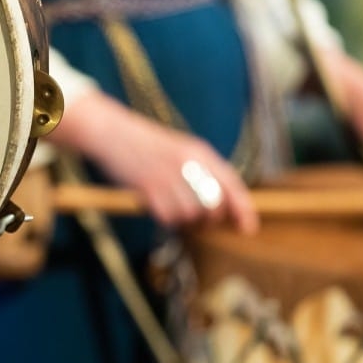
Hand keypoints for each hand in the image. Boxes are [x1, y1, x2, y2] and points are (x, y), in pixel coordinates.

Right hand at [48, 91, 258, 232]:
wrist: (113, 133)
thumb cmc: (148, 146)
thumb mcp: (182, 151)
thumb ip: (204, 172)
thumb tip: (223, 205)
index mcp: (200, 152)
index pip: (232, 184)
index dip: (243, 209)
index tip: (248, 229)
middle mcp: (189, 164)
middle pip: (214, 206)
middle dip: (209, 218)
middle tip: (197, 217)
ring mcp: (169, 176)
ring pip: (191, 215)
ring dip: (183, 217)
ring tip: (169, 203)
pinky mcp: (149, 188)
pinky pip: (168, 217)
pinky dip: (164, 216)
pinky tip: (156, 203)